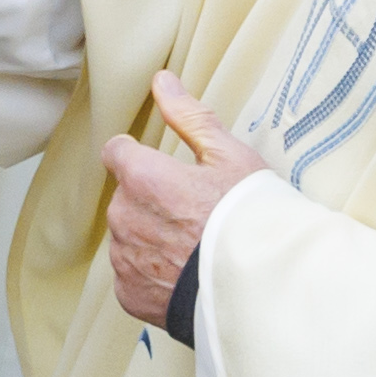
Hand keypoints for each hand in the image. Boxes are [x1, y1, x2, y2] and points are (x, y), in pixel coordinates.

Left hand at [104, 72, 260, 327]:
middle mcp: (123, 216)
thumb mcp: (230, 157)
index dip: (139, 157)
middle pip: (126, 196)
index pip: (116, 152)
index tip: (164, 169)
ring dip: (150, 237)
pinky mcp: (129, 295)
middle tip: (195, 214)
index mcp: (142, 177)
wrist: (259, 288)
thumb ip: (190, 118)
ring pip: (128, 236)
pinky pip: (132, 275)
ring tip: (194, 248)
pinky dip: (153, 275)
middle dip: (151, 200)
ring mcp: (124, 259)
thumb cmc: (249, 219)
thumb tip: (161, 81)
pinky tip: (186, 274)